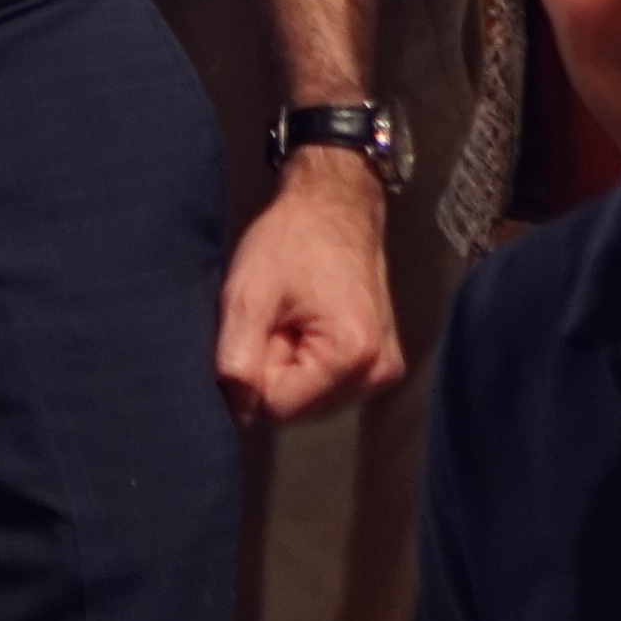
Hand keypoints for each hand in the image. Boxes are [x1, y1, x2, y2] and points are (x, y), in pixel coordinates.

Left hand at [215, 158, 403, 422]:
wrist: (334, 205)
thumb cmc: (291, 240)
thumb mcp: (246, 296)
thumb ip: (236, 362)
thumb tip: (239, 415)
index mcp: (351, 356)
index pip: (278, 407)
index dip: (255, 371)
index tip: (264, 325)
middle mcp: (377, 373)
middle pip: (298, 408)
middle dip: (275, 370)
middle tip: (278, 318)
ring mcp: (384, 371)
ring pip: (310, 400)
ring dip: (290, 366)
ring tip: (293, 317)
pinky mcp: (380, 365)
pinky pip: (326, 387)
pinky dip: (308, 362)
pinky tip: (308, 323)